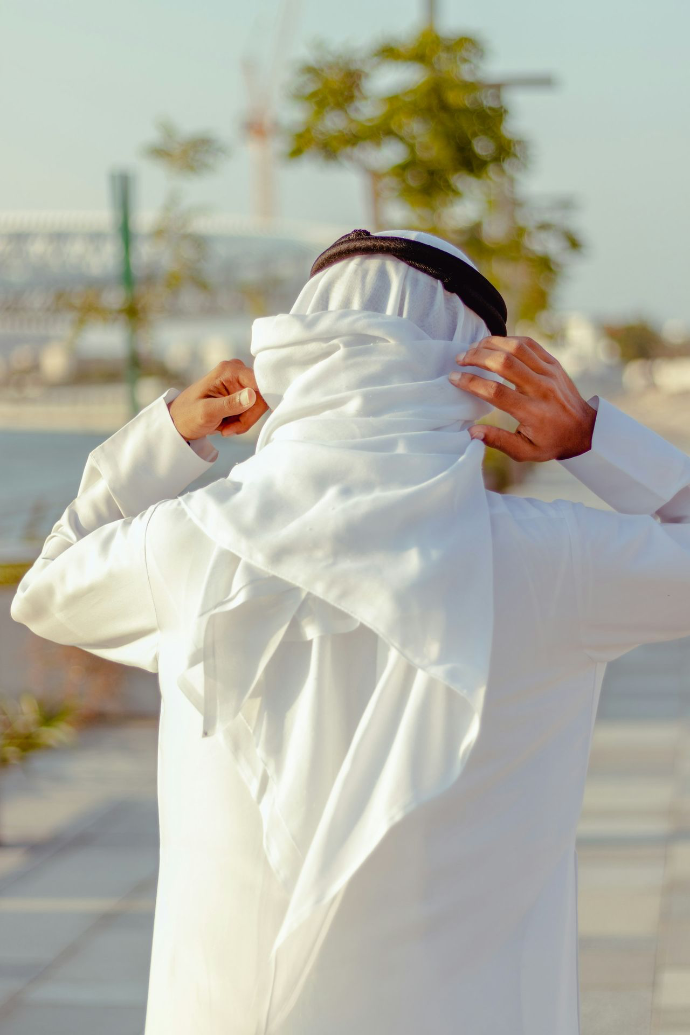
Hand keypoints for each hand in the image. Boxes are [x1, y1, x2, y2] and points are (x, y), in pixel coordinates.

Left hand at [168, 359, 268, 441]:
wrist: (178, 421)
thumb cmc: (187, 415)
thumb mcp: (207, 412)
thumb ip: (230, 404)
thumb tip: (253, 395)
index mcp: (229, 370)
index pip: (259, 384)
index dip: (257, 405)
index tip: (243, 423)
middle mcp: (237, 371)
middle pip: (261, 396)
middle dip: (247, 417)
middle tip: (229, 430)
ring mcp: (240, 382)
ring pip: (258, 405)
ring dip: (244, 421)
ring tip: (225, 428)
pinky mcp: (241, 392)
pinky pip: (253, 409)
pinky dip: (242, 421)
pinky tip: (227, 425)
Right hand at [448, 336, 596, 461]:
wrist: (584, 429)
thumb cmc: (550, 442)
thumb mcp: (525, 452)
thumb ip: (498, 441)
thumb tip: (472, 432)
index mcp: (532, 412)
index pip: (496, 392)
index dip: (472, 383)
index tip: (454, 378)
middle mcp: (542, 389)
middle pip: (505, 363)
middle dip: (478, 356)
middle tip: (460, 358)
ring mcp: (549, 372)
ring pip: (516, 348)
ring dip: (491, 344)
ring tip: (473, 348)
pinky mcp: (553, 363)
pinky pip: (529, 344)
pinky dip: (508, 340)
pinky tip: (494, 345)